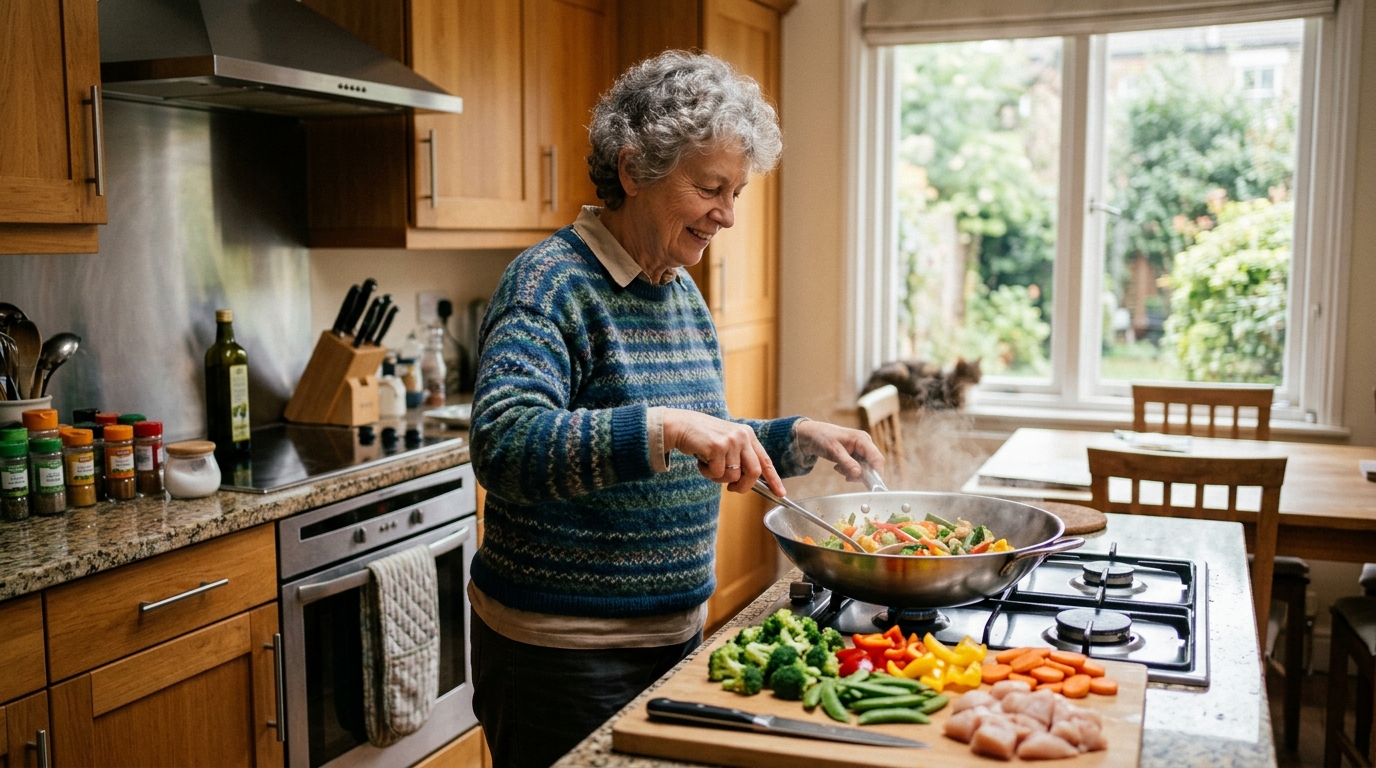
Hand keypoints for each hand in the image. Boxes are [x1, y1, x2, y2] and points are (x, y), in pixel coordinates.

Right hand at [662, 409, 784, 494]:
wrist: (681, 425)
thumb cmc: (703, 438)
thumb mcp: (727, 443)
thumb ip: (739, 458)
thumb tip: (747, 482)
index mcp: (748, 435)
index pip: (765, 461)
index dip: (774, 479)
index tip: (780, 494)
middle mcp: (743, 436)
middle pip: (753, 472)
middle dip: (744, 486)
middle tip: (732, 489)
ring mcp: (731, 441)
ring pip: (733, 476)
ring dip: (718, 478)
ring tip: (709, 465)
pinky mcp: (717, 447)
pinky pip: (717, 474)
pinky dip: (707, 473)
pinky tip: (701, 461)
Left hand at [794, 420, 884, 481]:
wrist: (812, 434)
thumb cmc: (822, 437)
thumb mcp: (833, 451)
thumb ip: (847, 462)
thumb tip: (858, 474)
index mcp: (863, 439)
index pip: (877, 458)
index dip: (877, 473)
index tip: (871, 486)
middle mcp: (865, 444)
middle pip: (873, 465)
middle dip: (861, 474)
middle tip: (846, 476)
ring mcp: (861, 450)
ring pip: (865, 468)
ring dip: (853, 473)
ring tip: (838, 468)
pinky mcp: (857, 455)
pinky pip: (859, 467)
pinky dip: (850, 471)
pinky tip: (838, 467)